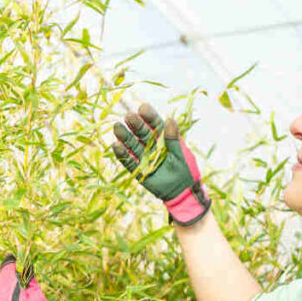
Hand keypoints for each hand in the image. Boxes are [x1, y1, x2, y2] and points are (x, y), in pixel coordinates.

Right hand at [111, 103, 211, 225]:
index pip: (155, 124)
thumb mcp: (181, 154)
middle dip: (135, 124)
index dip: (149, 116)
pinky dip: (122, 154)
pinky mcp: (138, 170)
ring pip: (132, 144)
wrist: (181, 192)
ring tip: (117, 127)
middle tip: (129, 116)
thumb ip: (174, 139)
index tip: (142, 108)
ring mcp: (144, 157)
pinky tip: (116, 145)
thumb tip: (169, 119)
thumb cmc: (185, 171)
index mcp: (164, 138)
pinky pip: (128, 161)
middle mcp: (152, 145)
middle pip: (142, 132)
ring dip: (124, 136)